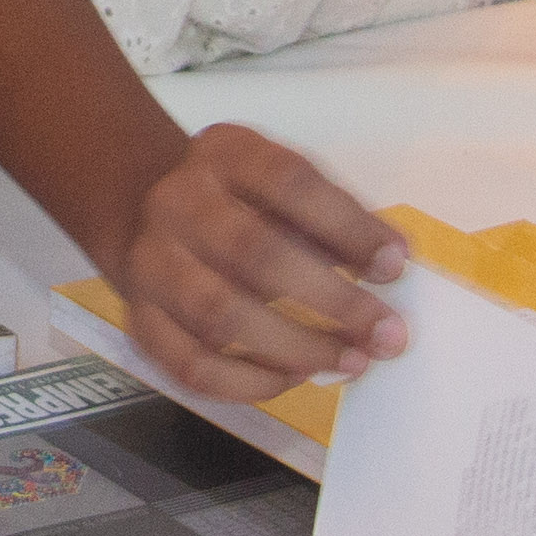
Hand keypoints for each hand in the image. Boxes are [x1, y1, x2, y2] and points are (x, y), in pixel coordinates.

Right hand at [104, 128, 409, 399]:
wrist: (142, 209)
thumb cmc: (238, 202)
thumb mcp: (279, 184)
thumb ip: (334, 216)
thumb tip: (391, 259)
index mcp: (224, 153)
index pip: (288, 180)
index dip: (347, 225)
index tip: (395, 266)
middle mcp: (177, 202)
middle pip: (251, 251)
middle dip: (332, 300)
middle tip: (387, 335)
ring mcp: (150, 262)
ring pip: (218, 314)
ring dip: (295, 347)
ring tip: (351, 362)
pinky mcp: (140, 318)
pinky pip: (190, 363)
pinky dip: (247, 382)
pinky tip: (292, 378)